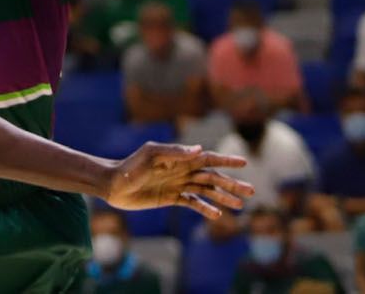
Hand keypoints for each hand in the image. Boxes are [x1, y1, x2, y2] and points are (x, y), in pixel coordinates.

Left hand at [104, 143, 253, 218]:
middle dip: (231, 183)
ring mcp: (177, 184)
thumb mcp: (150, 155)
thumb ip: (174, 152)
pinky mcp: (171, 198)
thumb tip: (200, 150)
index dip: (225, 161)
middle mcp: (181, 170)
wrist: (112, 184)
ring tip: (240, 205)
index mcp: (179, 158)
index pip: (207, 158)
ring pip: (206, 191)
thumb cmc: (130, 166)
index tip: (244, 162)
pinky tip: (217, 216)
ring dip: (223, 197)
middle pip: (212, 177)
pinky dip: (205, 209)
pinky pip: (193, 203)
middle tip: (251, 191)